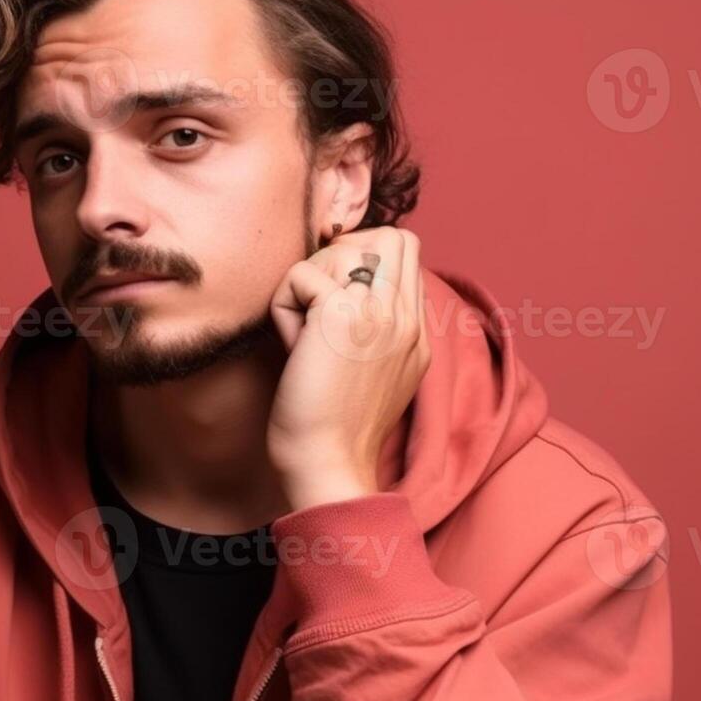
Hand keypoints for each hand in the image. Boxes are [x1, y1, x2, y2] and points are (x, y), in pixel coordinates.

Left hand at [266, 226, 430, 509]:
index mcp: (416, 331)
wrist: (329, 464)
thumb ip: (377, 334)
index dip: (363, 262)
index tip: (333, 301)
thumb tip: (340, 297)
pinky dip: (283, 304)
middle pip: (391, 235)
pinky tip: (290, 344)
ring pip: (346, 246)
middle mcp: (405, 317)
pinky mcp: (340, 313)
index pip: (405, 253)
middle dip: (344, 254)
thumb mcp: (375, 375)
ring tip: (304, 327)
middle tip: (318, 300)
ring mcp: (378, 312)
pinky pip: (300, 274)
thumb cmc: (336, 427)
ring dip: (312, 278)